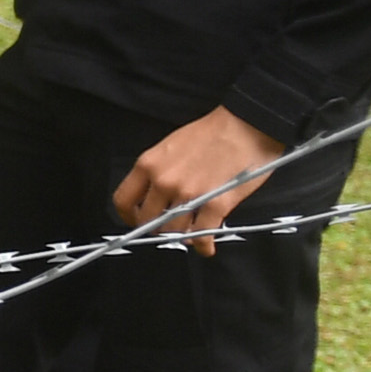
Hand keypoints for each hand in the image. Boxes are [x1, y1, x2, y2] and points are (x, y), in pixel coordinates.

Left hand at [114, 107, 289, 255]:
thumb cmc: (212, 132)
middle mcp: (164, 182)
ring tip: (191, 231)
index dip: (129, 215)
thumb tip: (152, 195)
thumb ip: (157, 171)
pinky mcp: (215, 204)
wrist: (247, 124)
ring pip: (173, 231)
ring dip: (182, 235)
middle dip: (157, 227)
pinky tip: (206, 247)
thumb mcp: (171, 146)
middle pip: (147, 221)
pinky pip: (202, 235)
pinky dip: (204, 245)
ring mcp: (188, 195)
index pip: (123, 200)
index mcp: (149, 165)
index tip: (137, 219)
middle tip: (168, 227)